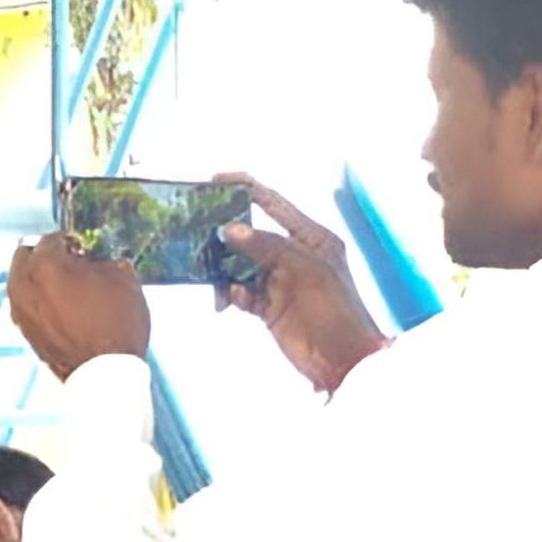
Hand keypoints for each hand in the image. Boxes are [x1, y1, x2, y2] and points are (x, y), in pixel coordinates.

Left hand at [2, 235, 152, 378]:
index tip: (82, 250)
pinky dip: (37, 301)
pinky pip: (24, 305)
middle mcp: (23, 284)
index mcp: (46, 264)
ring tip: (65, 289)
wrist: (105, 371)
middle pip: (25, 256)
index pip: (52, 239)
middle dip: (43, 256)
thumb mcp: (122, 277)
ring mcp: (19, 309)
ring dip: (38, 279)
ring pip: (21, 282)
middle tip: (68, 265)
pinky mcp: (21, 330)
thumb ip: (102, 260)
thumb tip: (93, 262)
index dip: (70, 242)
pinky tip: (60, 309)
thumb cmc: (117, 321)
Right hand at [213, 174, 389, 394]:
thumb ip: (266, 247)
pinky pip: (240, 292)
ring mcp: (279, 281)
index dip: (245, 188)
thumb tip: (230, 229)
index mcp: (310, 237)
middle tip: (199, 238)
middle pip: (250, 235)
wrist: (343, 360)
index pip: (273, 203)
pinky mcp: (268, 306)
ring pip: (239, 265)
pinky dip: (230, 295)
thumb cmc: (334, 310)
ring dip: (223, 272)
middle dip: (225, 238)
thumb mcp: (303, 270)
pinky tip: (227, 302)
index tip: (214, 181)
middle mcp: (293, 255)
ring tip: (213, 283)